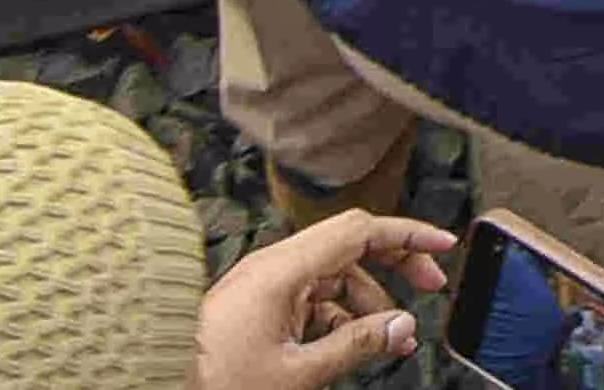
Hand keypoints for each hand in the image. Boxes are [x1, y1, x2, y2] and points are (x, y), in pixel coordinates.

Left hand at [188, 209, 452, 389]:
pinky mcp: (256, 305)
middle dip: (395, 265)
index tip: (445, 243)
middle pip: (350, 247)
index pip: (360, 231)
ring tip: (392, 335)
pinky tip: (355, 342)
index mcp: (282, 271)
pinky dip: (339, 314)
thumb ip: (356, 345)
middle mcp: (273, 267)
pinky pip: (311, 297)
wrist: (158, 385)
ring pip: (333, 275)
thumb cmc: (215, 383)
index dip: (409, 235)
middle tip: (430, 286)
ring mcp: (263, 285)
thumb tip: (402, 326)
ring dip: (368, 299)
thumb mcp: (297, 373)